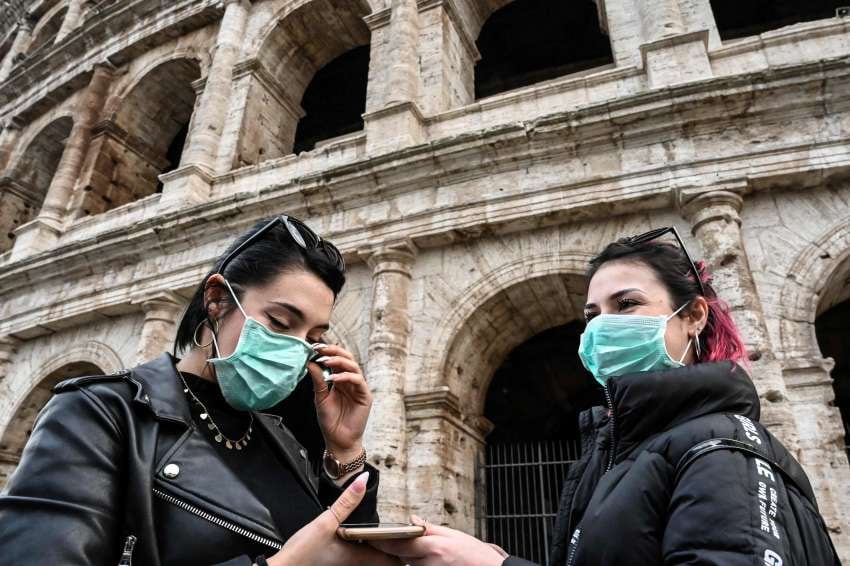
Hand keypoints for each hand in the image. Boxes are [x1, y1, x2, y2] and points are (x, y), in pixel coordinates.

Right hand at [266, 472, 399, 565]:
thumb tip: (362, 480)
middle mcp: (357, 565)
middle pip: (387, 561)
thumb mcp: (325, 523)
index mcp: (360, 557)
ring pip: (375, 561)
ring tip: (392, 536)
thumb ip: (347, 502)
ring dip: (384, 550)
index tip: (414, 534)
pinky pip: (362, 560)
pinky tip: (364, 541)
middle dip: (398, 549)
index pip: (394, 557)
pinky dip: (369, 551)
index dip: (406, 547)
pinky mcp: (339, 564)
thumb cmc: (302, 554)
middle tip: (407, 534)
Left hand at [309, 344, 370, 462]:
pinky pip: (358, 380)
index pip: (336, 360)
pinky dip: (346, 376)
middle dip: (334, 351)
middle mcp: (350, 381)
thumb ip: (318, 380)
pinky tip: (334, 378)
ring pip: (353, 366)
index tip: (313, 347)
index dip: (327, 352)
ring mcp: (359, 387)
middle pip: (347, 358)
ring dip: (339, 361)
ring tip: (326, 361)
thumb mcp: (320, 398)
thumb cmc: (330, 422)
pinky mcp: (365, 396)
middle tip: (320, 349)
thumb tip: (310, 362)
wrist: (338, 441)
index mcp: (340, 380)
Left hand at [369, 515, 505, 565]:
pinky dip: (414, 563)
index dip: (382, 541)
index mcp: (433, 548)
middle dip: (390, 548)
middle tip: (376, 541)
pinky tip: (415, 557)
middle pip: (400, 556)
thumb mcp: (454, 535)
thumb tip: (413, 520)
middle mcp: (428, 564)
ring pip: (408, 564)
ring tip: (400, 548)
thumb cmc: (475, 554)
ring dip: (403, 556)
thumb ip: (430, 529)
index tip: (369, 537)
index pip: (399, 544)